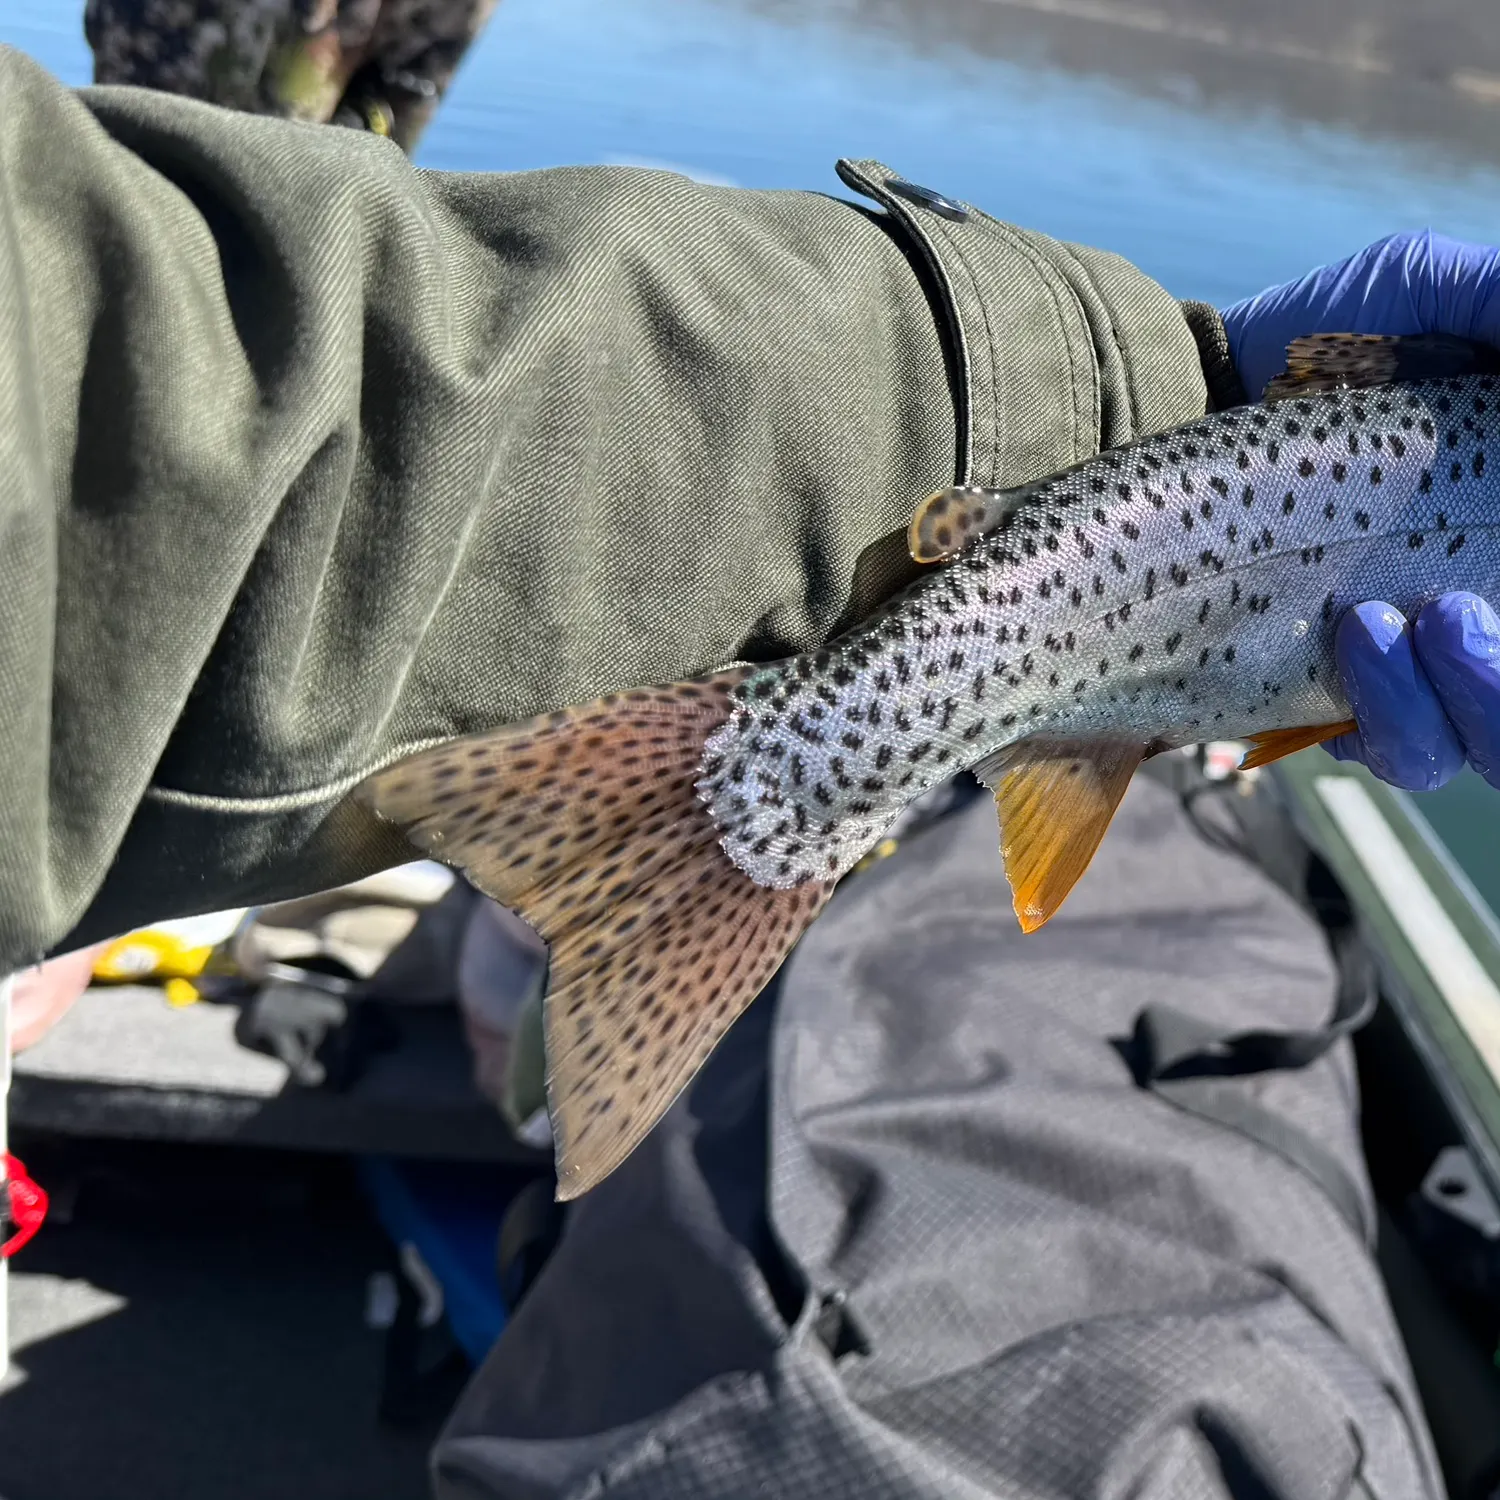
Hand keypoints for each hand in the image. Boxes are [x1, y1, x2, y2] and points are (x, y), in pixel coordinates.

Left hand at [1223, 234, 1499, 790]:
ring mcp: (1411, 663)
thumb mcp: (1418, 287)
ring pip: (1467, 743)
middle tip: (1457, 613)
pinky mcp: (1329, 695)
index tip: (1493, 588)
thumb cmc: (1312, 342)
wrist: (1188, 398)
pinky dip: (1383, 719)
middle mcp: (1480, 610)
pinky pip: (1388, 748)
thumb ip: (1492, 300)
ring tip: (1373, 623)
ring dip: (1449, 701)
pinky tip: (1346, 647)